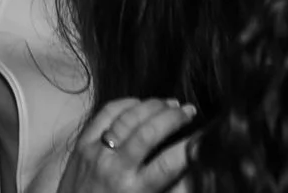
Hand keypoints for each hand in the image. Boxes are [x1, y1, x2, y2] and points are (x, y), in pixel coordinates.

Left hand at [61, 98, 195, 192]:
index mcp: (134, 191)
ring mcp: (96, 153)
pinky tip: (139, 103)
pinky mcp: (81, 145)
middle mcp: (115, 169)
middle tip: (190, 111)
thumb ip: (166, 190)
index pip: (169, 163)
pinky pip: (104, 114)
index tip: (206, 135)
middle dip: (174, 117)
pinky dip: (124, 104)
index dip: (191, 145)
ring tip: (171, 103)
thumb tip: (188, 170)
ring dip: (153, 106)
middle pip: (150, 131)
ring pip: (129, 118)